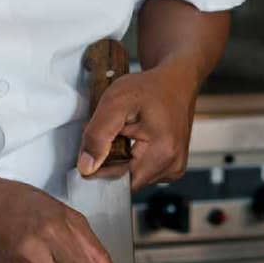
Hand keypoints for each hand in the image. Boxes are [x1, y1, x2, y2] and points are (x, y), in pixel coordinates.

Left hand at [77, 59, 198, 188]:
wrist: (176, 81)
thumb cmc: (149, 88)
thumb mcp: (115, 102)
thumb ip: (98, 134)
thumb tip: (86, 167)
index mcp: (162, 153)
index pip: (118, 180)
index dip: (101, 165)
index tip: (98, 142)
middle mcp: (173, 166)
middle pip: (127, 180)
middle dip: (114, 160)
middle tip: (116, 132)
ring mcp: (176, 168)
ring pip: (135, 177)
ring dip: (125, 159)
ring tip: (128, 134)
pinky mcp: (174, 167)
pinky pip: (146, 172)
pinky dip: (136, 159)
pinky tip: (138, 140)